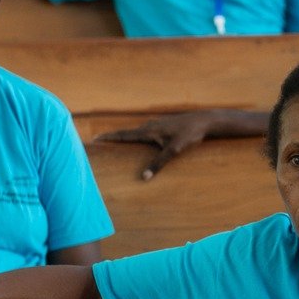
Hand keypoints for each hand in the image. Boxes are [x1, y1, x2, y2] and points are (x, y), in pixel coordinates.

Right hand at [96, 111, 219, 178]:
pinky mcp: (163, 126)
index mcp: (148, 131)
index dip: (109, 137)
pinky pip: (145, 132)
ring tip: (114, 144)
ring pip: (136, 132)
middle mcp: (149, 125)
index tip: (94, 139)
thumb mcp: (174, 151)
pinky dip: (137, 137)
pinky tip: (139, 142)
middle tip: (99, 143)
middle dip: (114, 138)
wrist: (204, 121)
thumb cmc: (189, 135)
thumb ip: (158, 164)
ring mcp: (156, 124)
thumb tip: (144, 178)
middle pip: (127, 133)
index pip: (123, 134)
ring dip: (125, 137)